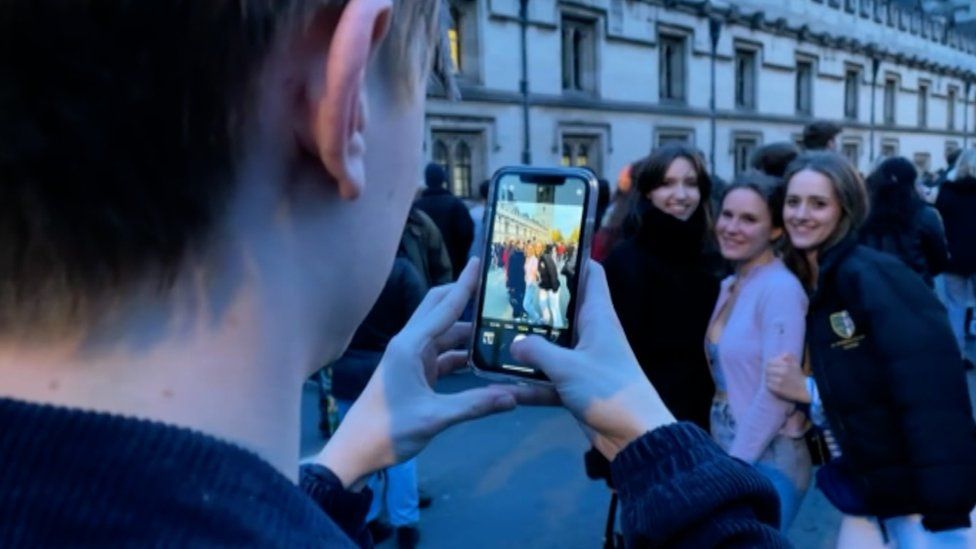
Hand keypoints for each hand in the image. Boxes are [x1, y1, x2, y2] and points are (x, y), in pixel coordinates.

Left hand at [317, 259, 517, 488]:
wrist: (356, 452)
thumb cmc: (387, 430)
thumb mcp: (434, 418)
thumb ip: (474, 405)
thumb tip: (513, 396)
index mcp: (410, 346)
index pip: (444, 306)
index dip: (464, 284)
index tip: (480, 260)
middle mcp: (410, 345)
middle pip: (440, 309)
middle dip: (465, 296)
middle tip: (495, 288)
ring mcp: (412, 359)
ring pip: (444, 333)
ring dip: (468, 329)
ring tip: (500, 324)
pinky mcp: (415, 374)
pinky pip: (444, 354)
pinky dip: (463, 354)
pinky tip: (484, 357)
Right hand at [508, 261, 674, 461]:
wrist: (635, 436)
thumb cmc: (609, 390)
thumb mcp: (569, 368)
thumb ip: (538, 351)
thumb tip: (512, 342)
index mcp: (599, 317)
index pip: (591, 274)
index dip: (572, 257)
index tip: (542, 249)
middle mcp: (591, 333)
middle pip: (563, 307)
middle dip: (536, 301)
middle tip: (503, 291)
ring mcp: (583, 360)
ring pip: (551, 343)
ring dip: (527, 343)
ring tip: (493, 331)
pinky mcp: (576, 386)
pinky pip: (547, 377)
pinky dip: (529, 381)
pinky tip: (502, 383)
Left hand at [765, 353, 810, 403]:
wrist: (804, 390)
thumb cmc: (798, 375)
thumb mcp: (795, 363)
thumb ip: (787, 356)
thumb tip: (779, 355)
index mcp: (786, 365)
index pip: (769, 362)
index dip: (769, 365)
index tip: (771, 367)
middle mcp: (782, 372)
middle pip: (767, 370)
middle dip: (768, 371)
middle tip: (772, 374)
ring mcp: (779, 381)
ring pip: (767, 377)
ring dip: (769, 378)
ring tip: (773, 379)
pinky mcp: (778, 389)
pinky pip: (768, 385)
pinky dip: (770, 384)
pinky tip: (774, 385)